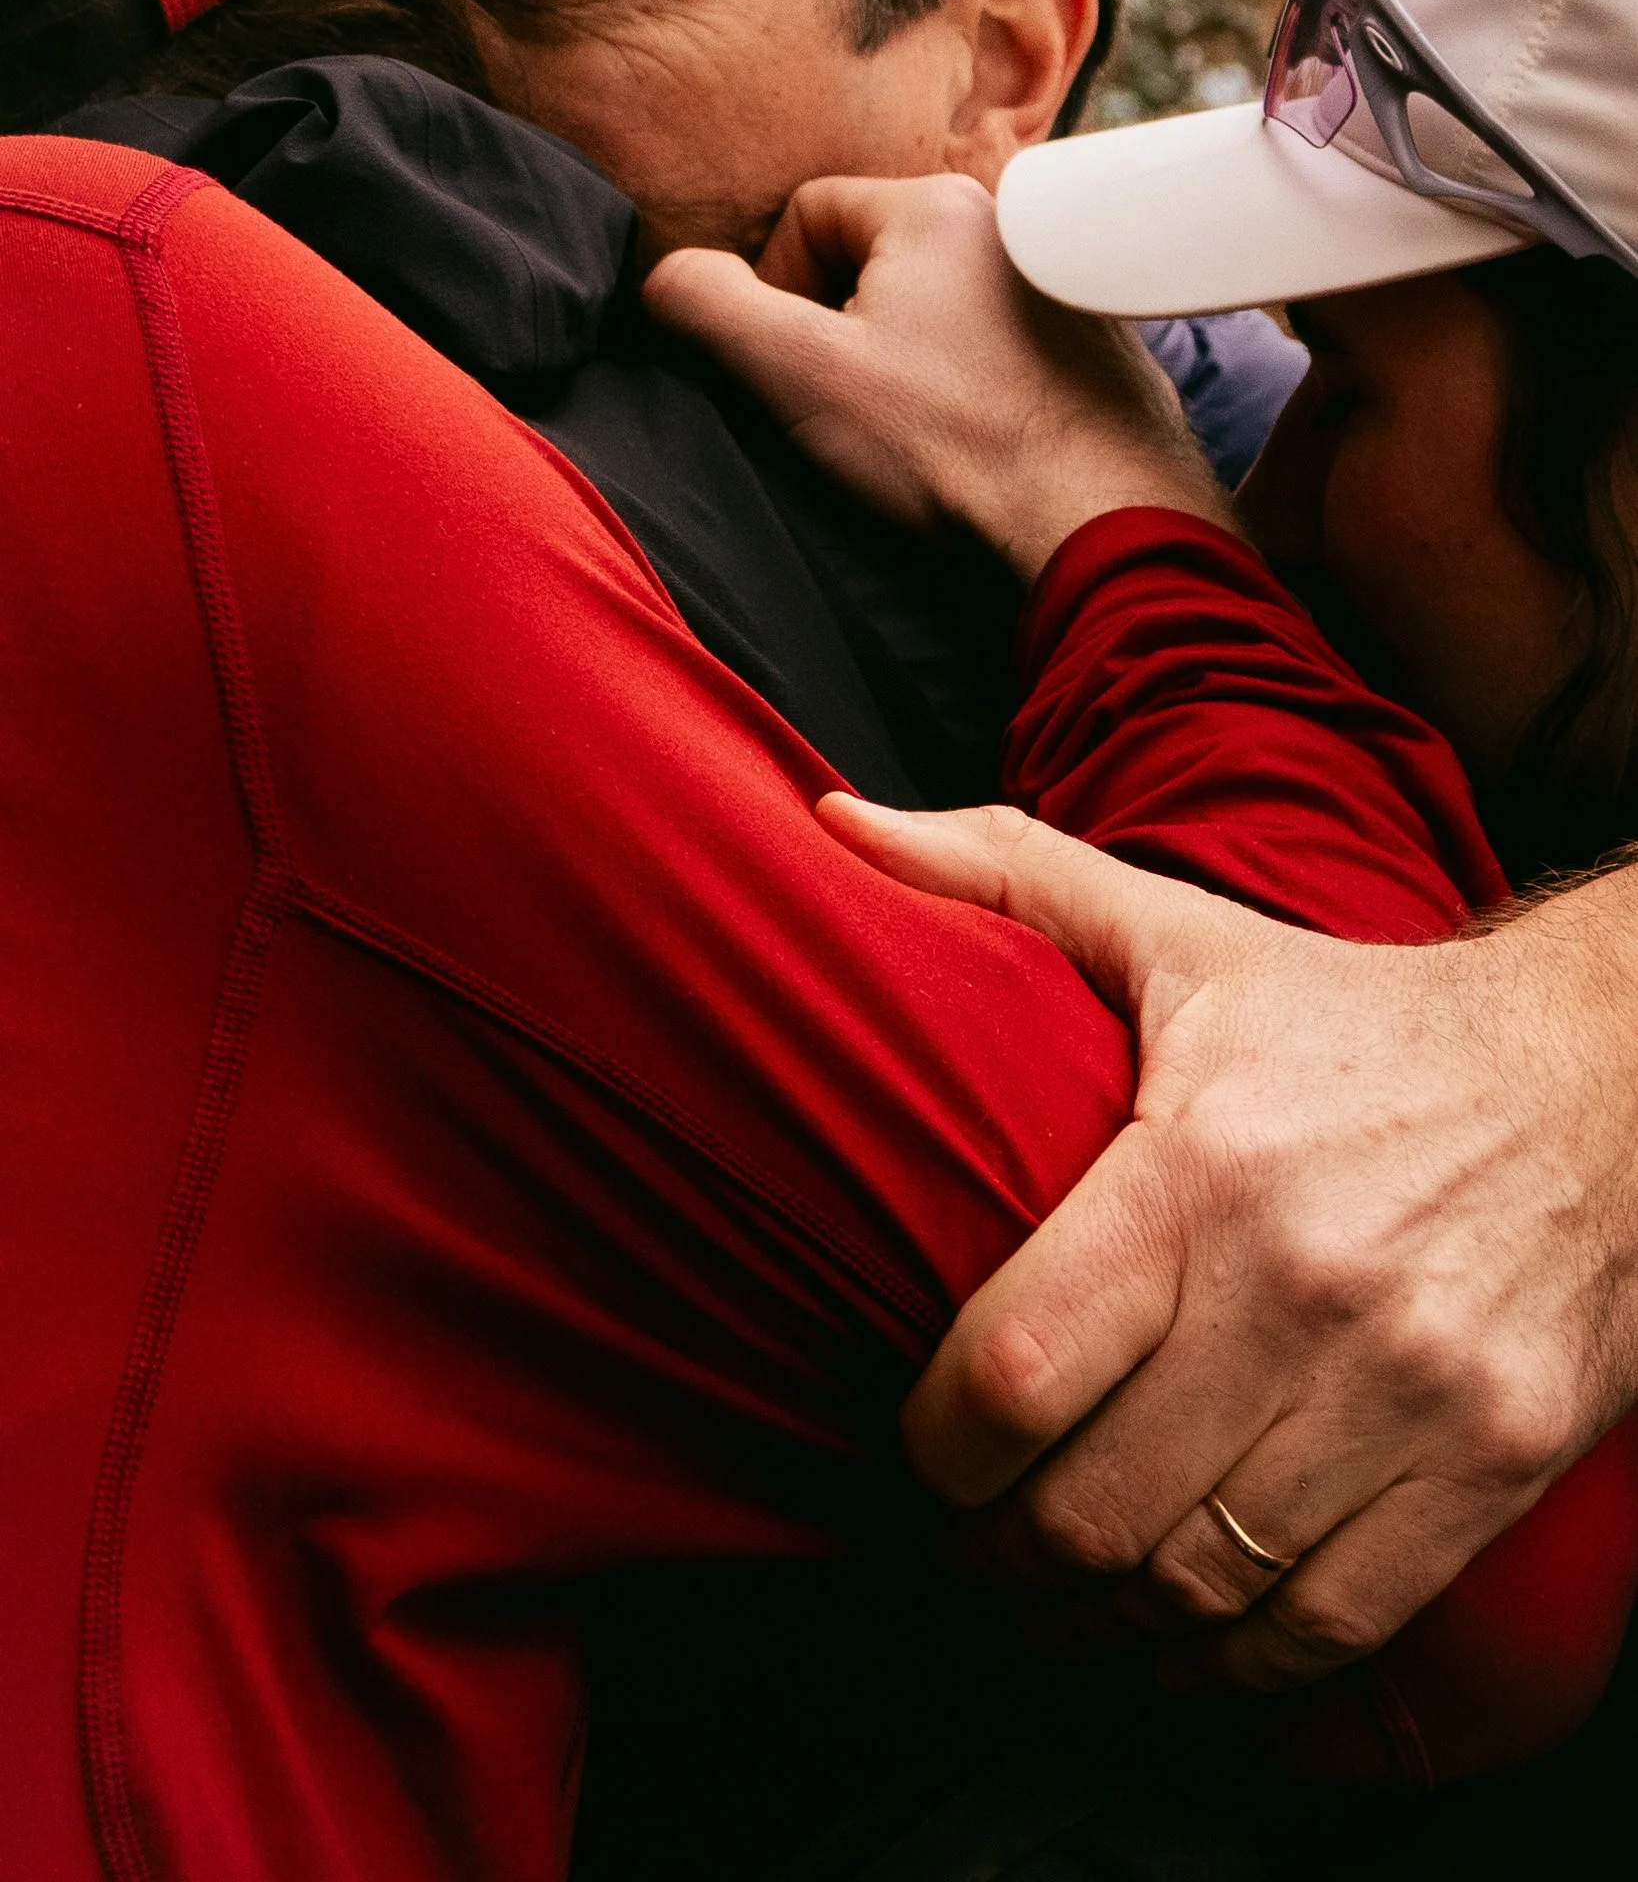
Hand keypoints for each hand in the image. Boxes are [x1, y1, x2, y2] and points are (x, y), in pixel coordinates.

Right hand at [645, 173, 1227, 582]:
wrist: (1099, 525)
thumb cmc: (951, 451)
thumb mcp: (795, 375)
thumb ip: (706, 308)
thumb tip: (666, 280)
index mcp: (935, 206)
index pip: (807, 214)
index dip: (774, 295)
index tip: (795, 377)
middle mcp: (1010, 223)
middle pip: (875, 261)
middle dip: (843, 335)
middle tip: (852, 421)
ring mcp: (1061, 284)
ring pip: (938, 311)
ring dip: (905, 368)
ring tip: (918, 444)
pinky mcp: (1096, 348)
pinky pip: (999, 350)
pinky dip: (971, 393)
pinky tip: (976, 451)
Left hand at [816, 793, 1637, 1691]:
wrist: (1600, 1078)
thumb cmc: (1352, 1021)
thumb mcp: (1175, 932)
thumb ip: (998, 876)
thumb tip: (831, 821)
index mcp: (1200, 1163)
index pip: (1010, 1367)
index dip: (929, 1450)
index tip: (915, 1453)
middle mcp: (1305, 1287)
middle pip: (1089, 1510)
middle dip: (994, 1559)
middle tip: (962, 1550)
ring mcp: (1411, 1389)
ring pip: (1200, 1588)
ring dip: (1095, 1628)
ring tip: (1047, 1605)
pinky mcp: (1493, 1458)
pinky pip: (1331, 1625)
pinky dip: (1232, 1668)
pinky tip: (1177, 1641)